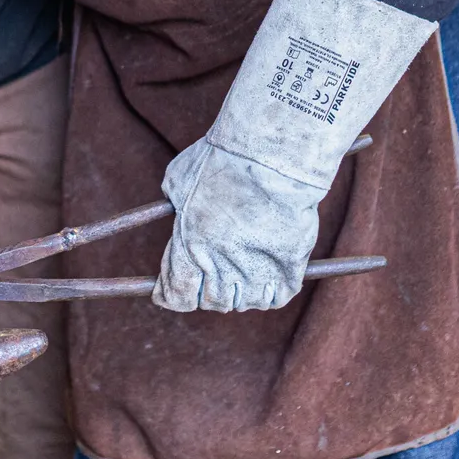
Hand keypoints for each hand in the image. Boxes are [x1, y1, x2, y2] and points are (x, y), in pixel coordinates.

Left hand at [152, 138, 324, 312]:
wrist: (272, 156)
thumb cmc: (223, 159)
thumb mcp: (180, 178)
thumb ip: (174, 202)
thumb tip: (174, 211)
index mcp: (190, 246)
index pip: (176, 295)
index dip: (170, 296)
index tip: (169, 292)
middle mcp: (221, 265)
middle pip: (212, 301)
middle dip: (206, 291)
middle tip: (211, 274)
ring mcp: (257, 270)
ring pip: (245, 303)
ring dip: (239, 291)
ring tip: (242, 270)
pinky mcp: (289, 267)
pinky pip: (277, 296)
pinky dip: (270, 291)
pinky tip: (267, 273)